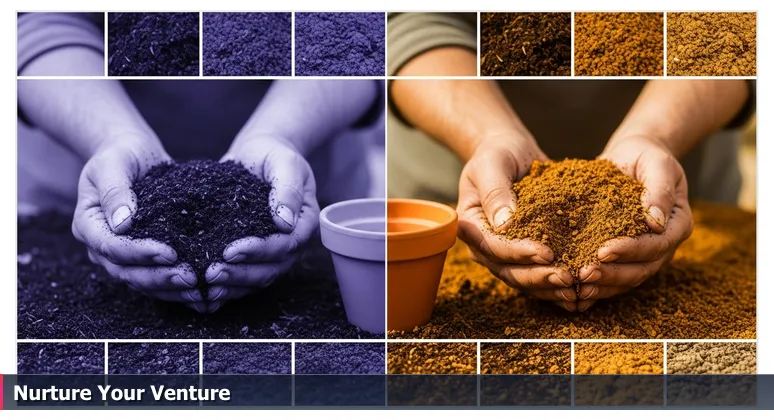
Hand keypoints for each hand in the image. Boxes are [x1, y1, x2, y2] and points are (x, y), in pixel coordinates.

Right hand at [72, 136, 199, 303]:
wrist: (132, 153)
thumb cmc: (121, 154)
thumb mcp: (114, 163)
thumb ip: (115, 190)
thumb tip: (123, 223)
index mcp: (88, 224)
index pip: (111, 247)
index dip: (139, 253)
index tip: (170, 253)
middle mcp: (101, 245)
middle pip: (126, 272)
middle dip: (158, 277)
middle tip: (190, 277)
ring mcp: (121, 254)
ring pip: (142, 281)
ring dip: (169, 287)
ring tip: (198, 288)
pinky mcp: (143, 256)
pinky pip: (157, 277)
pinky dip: (176, 286)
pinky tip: (201, 289)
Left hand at [198, 136, 319, 312]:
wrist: (260, 154)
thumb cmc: (274, 155)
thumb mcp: (284, 162)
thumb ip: (287, 188)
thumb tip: (285, 222)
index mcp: (305, 222)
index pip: (286, 245)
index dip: (260, 251)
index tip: (230, 251)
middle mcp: (292, 242)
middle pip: (271, 268)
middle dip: (241, 274)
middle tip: (211, 273)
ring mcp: (274, 252)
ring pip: (258, 278)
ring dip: (233, 284)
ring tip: (205, 283)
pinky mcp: (255, 254)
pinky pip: (245, 277)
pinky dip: (228, 286)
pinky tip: (206, 291)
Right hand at [457, 134, 576, 310]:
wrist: (510, 151)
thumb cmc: (498, 153)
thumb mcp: (493, 163)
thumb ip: (495, 191)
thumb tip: (504, 223)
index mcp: (471, 225)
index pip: (493, 246)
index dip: (519, 253)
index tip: (547, 253)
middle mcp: (484, 245)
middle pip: (508, 270)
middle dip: (538, 277)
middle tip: (567, 278)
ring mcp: (503, 252)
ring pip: (523, 279)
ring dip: (549, 286)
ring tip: (576, 288)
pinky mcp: (523, 253)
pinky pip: (538, 274)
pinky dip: (556, 283)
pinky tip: (579, 286)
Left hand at [578, 136, 693, 310]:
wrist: (632, 157)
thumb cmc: (646, 157)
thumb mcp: (658, 163)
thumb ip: (659, 189)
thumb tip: (655, 222)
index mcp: (677, 224)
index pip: (656, 245)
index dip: (631, 250)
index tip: (604, 251)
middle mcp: (664, 244)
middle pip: (642, 269)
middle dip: (613, 274)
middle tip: (584, 274)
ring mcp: (646, 253)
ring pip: (628, 278)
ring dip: (603, 285)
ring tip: (578, 286)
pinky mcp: (626, 255)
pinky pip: (615, 276)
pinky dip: (598, 285)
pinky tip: (577, 290)